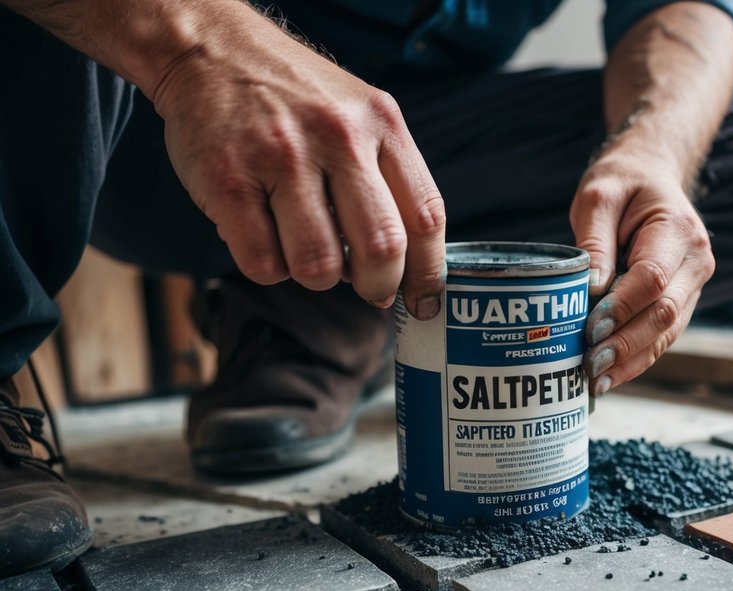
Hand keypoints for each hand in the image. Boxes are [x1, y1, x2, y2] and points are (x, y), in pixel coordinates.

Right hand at [151, 16, 445, 314]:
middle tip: (368, 289)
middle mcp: (337, 136)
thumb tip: (408, 271)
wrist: (210, 50)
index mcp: (381, 123)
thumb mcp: (360, 116)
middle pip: (381, 248)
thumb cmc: (295, 98)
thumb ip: (390, 180)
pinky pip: (265, 263)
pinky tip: (266, 237)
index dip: (428, 275)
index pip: (425, 217)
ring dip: (318, 278)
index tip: (425, 304)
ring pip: (320, 266)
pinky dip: (271, 267)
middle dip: (378, 286)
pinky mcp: (228, 180)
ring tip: (307, 251)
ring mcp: (280, 157)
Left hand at [570, 151, 713, 394]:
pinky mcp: (682, 301)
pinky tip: (611, 376)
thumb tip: (591, 291)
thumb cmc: (623, 183)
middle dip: (626, 343)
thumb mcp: (599, 196)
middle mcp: (696, 261)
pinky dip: (637, 358)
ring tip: (597, 381)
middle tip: (590, 365)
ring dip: (632, 360)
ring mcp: (693, 285)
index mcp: (678, 230)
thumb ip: (595, 241)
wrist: (651, 175)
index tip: (591, 327)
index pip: (653, 278)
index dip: (623, 307)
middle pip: (665, 313)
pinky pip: (662, 335)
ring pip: (667, 332)